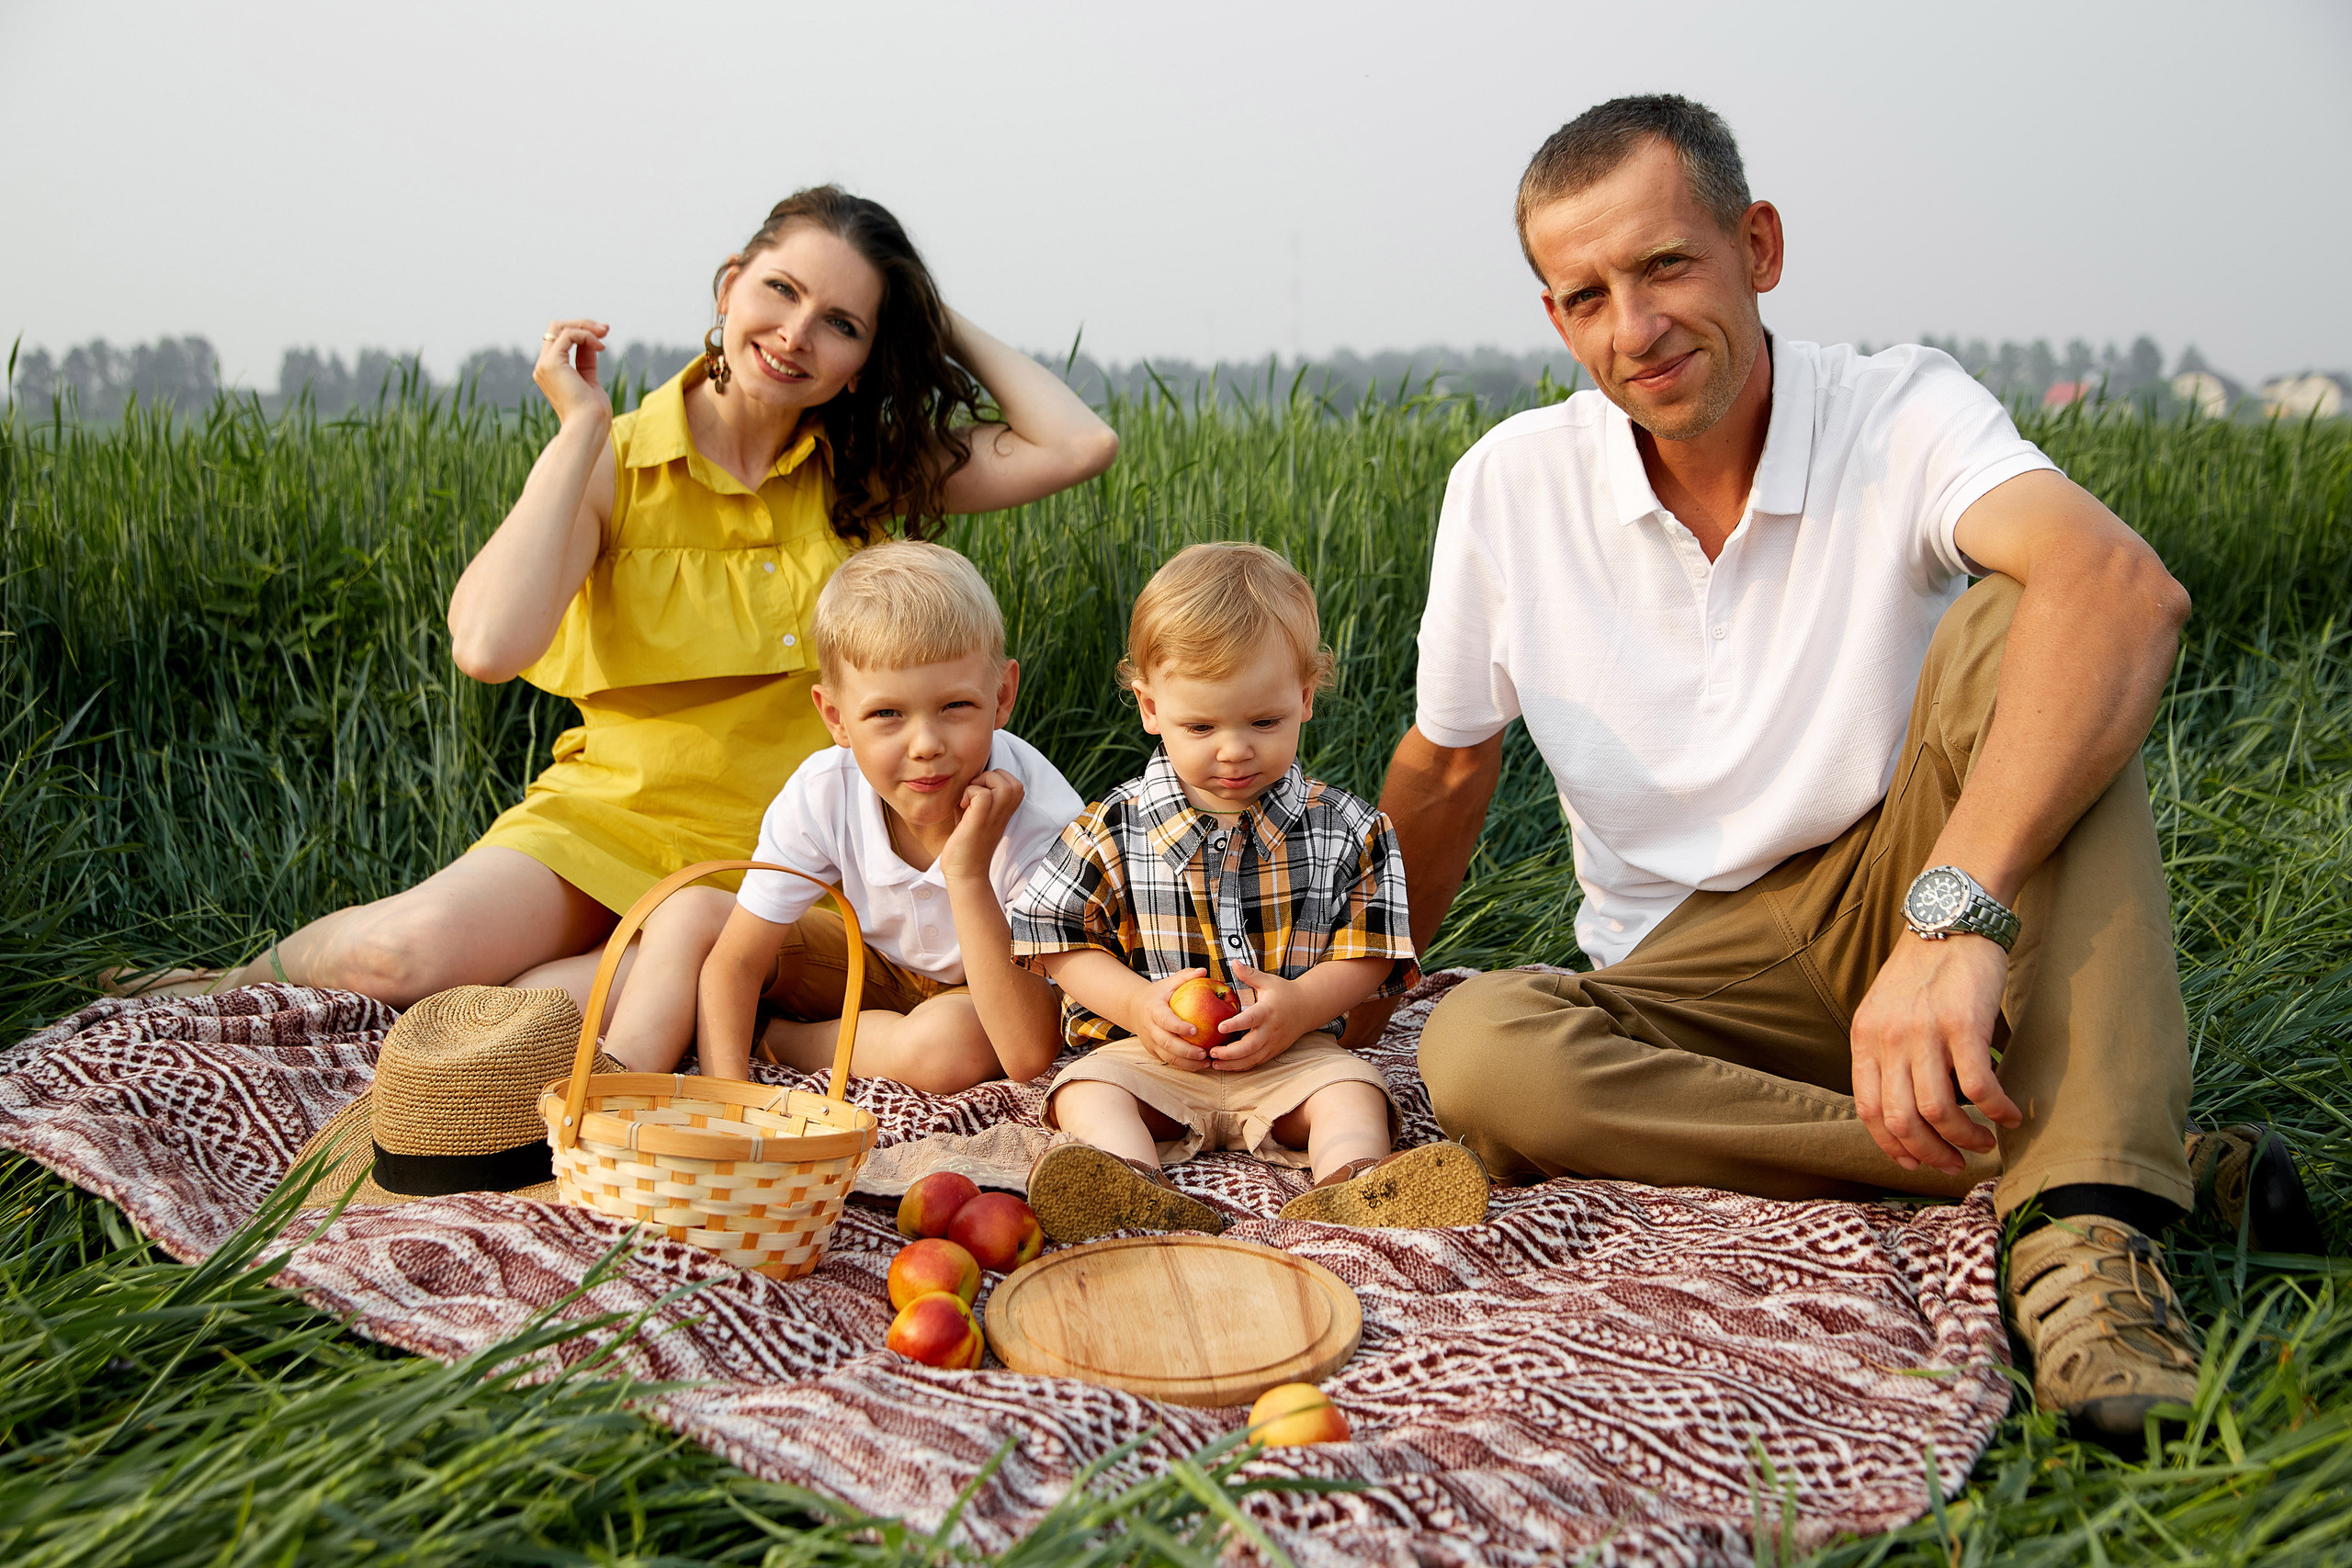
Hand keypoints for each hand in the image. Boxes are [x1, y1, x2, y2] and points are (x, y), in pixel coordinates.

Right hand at [535, 319, 611, 426]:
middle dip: (582, 324)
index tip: (603, 337)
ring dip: (585, 326)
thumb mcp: (590, 381)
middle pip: (556, 329)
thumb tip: (593, 342)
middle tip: (606, 329)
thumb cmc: (593, 414)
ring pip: (559, 327)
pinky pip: (568, 335)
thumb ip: (586, 361)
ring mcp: (545, 365)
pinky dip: (586, 335)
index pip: (560, 341)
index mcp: (550, 373)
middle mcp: (543, 367)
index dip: (581, 333)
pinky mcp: (552, 364)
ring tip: (605, 334)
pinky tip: (600, 347)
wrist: (588, 428)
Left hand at [939, 770, 1023, 881]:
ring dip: (980, 784)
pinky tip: (962, 808)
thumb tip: (965, 773)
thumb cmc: (965, 840)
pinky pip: (982, 793)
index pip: (1012, 781)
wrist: (964, 871)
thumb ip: (975, 793)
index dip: (992, 781)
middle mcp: (1005, 812)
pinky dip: (969, 793)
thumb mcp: (974, 812)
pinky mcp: (980, 821)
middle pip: (1010, 780)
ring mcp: (995, 817)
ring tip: (968, 800)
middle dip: (988, 778)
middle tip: (973, 796)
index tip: (978, 797)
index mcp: (1007, 810)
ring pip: (1001, 782)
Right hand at [1130, 968, 1211, 1070]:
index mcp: (1153, 1010)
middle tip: (1204, 1052)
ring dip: (1187, 1062)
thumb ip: (1185, 976)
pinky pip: (1169, 1061)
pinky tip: (1200, 1064)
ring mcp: (1150, 1042)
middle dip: (1185, 1050)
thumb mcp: (1168, 983)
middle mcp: (1149, 1028)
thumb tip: (1203, 971)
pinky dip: (1184, 1065)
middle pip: (1166, 1043)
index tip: (1195, 1029)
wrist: (1134, 1009)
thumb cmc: (1158, 995)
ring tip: (1206, 1062)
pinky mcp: (1154, 1051)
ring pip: (1168, 1057)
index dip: (1178, 1026)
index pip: (1165, 1020)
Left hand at [1208, 963, 1311, 1071]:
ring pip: (1252, 1059)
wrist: (1308, 1008)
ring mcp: (1273, 1043)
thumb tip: (1233, 961)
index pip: (1251, 1019)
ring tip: (1214, 1064)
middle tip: (1211, 1052)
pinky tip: (1226, 1066)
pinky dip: (1241, 1066)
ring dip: (1233, 1064)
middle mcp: (1271, 1030)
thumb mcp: (1269, 981)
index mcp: (1267, 1011)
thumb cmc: (1285, 993)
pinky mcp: (1274, 1051)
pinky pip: (1257, 1062)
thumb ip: (1250, 974)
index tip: (1220, 1027)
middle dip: (1230, 1053)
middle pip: (1250, 1046)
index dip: (1236, 1024)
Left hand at [1849, 933, 2022, 1174]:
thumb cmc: (1924, 970)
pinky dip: (1996, 1111)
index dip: (1892, 1145)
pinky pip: (1978, 1086)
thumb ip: (1886, 1053)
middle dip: (1929, 1153)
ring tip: (1984, 1144)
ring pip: (1938, 1110)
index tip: (1915, 1163)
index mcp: (1865, 1037)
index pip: (1869, 1109)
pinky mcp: (1963, 1024)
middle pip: (1902, 1119)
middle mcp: (1888, 1038)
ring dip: (1965, 1138)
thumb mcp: (1885, 1010)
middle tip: (1955, 1163)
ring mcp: (1924, 1031)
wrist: (1951, 920)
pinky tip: (2010, 1117)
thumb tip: (1904, 1109)